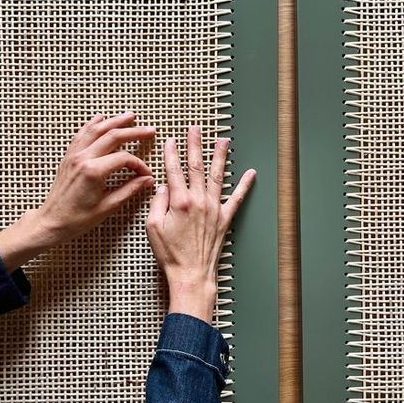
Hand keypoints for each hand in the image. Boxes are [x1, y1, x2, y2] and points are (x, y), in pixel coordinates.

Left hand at [0, 112, 154, 271]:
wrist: (51, 222)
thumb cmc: (77, 219)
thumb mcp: (108, 207)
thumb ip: (129, 190)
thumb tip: (147, 180)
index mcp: (93, 171)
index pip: (124, 158)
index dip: (139, 165)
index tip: (145, 174)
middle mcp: (83, 158)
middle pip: (112, 136)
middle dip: (133, 132)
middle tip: (149, 130)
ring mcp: (74, 155)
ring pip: (96, 130)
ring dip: (114, 121)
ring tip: (129, 116)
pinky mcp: (68, 157)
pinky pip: (81, 134)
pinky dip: (92, 124)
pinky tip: (100, 118)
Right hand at [146, 126, 255, 323]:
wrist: (191, 273)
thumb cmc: (170, 253)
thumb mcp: (153, 228)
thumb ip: (157, 204)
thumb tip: (162, 187)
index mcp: (179, 202)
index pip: (174, 171)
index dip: (172, 154)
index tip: (171, 140)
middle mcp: (199, 201)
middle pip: (196, 167)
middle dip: (195, 145)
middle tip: (195, 129)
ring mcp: (214, 208)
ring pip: (217, 176)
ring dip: (220, 156)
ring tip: (223, 140)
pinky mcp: (224, 218)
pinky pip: (237, 198)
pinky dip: (244, 184)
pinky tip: (251, 172)